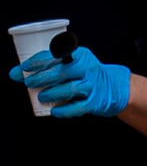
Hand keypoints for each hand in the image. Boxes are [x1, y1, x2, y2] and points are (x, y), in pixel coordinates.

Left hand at [15, 42, 130, 119]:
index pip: (56, 55)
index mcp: (80, 55)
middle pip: (62, 72)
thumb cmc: (84, 75)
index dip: (38, 61)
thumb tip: (15, 73)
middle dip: (42, 77)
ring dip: (52, 93)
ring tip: (41, 96)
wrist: (112, 88)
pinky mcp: (96, 102)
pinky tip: (54, 111)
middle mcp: (88, 68)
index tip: (24, 67)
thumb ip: (46, 67)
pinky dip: (65, 110)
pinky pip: (79, 107)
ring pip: (70, 89)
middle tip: (28, 83)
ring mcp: (93, 86)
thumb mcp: (70, 64)